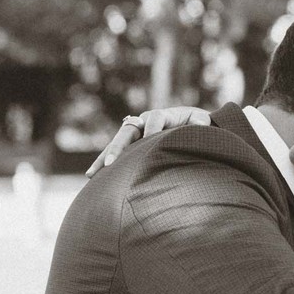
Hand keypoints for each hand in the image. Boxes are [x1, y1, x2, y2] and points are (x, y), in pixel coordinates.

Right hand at [85, 106, 210, 176]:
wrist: (190, 123)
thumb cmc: (197, 125)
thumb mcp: (201, 121)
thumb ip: (200, 124)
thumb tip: (199, 126)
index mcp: (162, 115)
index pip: (154, 120)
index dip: (152, 130)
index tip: (149, 142)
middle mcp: (144, 121)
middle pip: (127, 131)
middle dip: (118, 147)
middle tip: (111, 163)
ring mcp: (136, 132)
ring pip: (117, 143)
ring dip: (104, 158)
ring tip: (91, 174)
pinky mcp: (132, 143)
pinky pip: (117, 152)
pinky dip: (105, 163)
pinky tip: (92, 177)